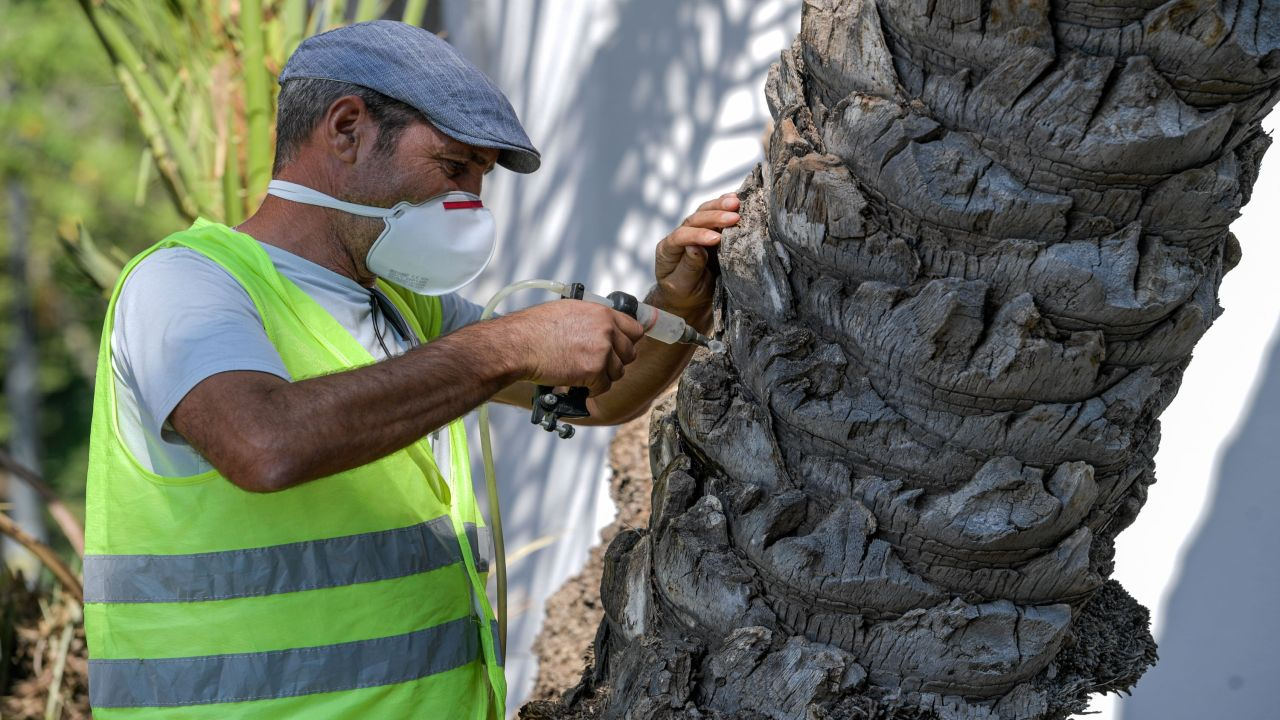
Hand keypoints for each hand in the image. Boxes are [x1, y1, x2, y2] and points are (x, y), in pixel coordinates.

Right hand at [503, 300, 644, 394]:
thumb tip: (604, 329)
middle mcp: (607, 329)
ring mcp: (602, 350)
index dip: (627, 342)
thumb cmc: (535, 328)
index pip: (635, 329)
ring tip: (581, 373)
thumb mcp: (569, 311)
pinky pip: (604, 386)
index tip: (621, 349)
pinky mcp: (594, 370)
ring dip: (602, 376)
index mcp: (602, 312)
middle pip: (629, 353)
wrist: (519, 344)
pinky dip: (591, 389)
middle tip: (596, 365)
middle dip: (614, 362)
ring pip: (617, 372)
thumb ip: (592, 320)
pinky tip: (576, 382)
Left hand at [654, 193, 740, 315]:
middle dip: (714, 216)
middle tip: (734, 216)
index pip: (680, 237)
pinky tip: (738, 199)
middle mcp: (680, 236)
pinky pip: (716, 215)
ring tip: (736, 202)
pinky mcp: (710, 230)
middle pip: (694, 220)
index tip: (715, 239)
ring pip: (704, 212)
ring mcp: (695, 230)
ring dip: (720, 205)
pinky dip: (726, 206)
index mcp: (668, 250)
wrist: (691, 297)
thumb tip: (695, 247)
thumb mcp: (683, 286)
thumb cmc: (684, 293)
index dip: (697, 235)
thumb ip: (688, 267)